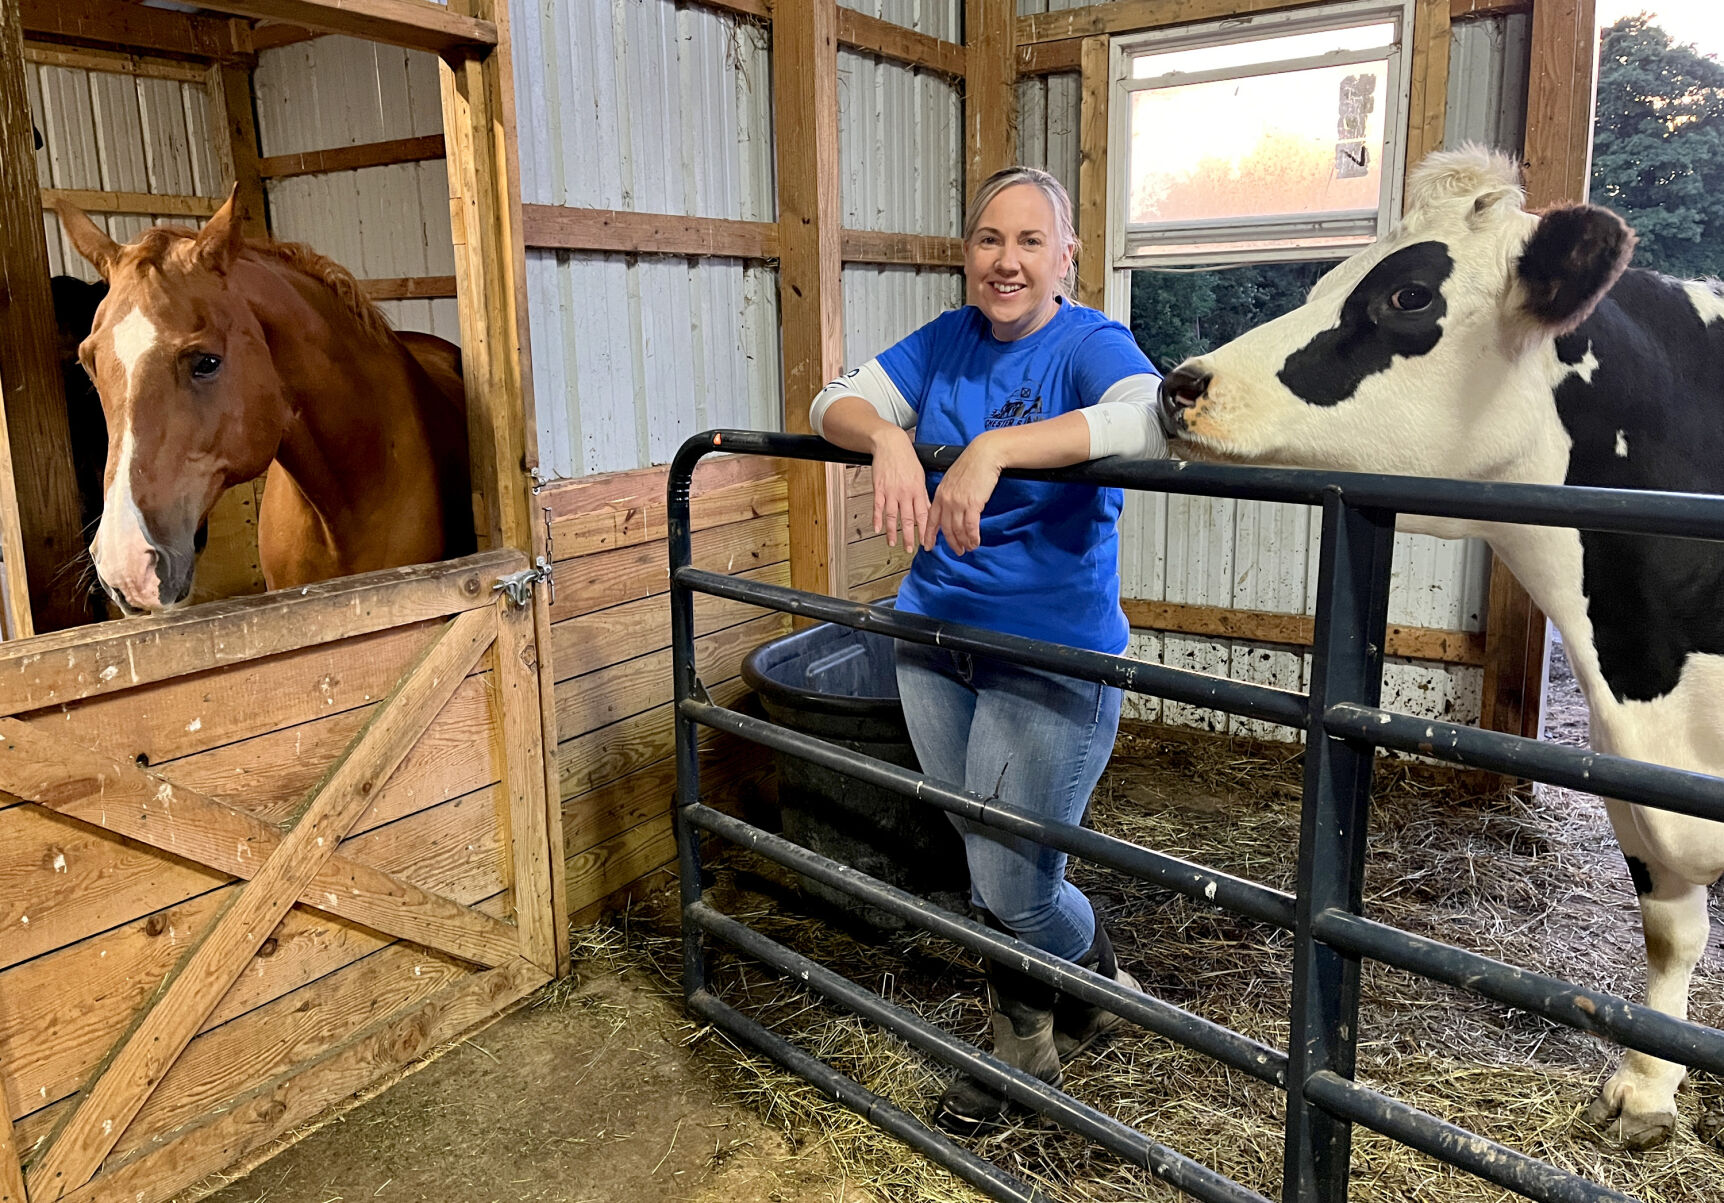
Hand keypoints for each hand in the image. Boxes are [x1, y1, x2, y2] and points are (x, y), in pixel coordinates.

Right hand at [869, 427, 929, 548]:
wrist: (891, 444)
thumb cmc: (907, 459)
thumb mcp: (920, 475)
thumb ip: (923, 495)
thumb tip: (928, 510)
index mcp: (918, 490)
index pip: (924, 514)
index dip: (925, 531)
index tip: (927, 543)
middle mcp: (905, 492)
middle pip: (908, 519)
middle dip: (910, 536)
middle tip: (910, 549)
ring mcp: (891, 491)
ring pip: (892, 516)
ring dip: (893, 532)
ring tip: (893, 544)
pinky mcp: (879, 488)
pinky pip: (878, 507)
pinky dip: (877, 519)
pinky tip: (877, 529)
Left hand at [926, 434, 1002, 554]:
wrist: (984, 455)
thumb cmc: (972, 465)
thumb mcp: (953, 479)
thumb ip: (949, 494)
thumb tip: (951, 507)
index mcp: (940, 494)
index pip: (931, 519)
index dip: (929, 535)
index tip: (928, 546)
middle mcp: (947, 500)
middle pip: (945, 528)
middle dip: (951, 543)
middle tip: (957, 551)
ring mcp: (959, 503)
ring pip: (958, 530)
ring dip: (963, 542)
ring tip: (968, 548)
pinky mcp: (973, 504)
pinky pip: (971, 527)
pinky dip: (973, 537)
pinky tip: (975, 542)